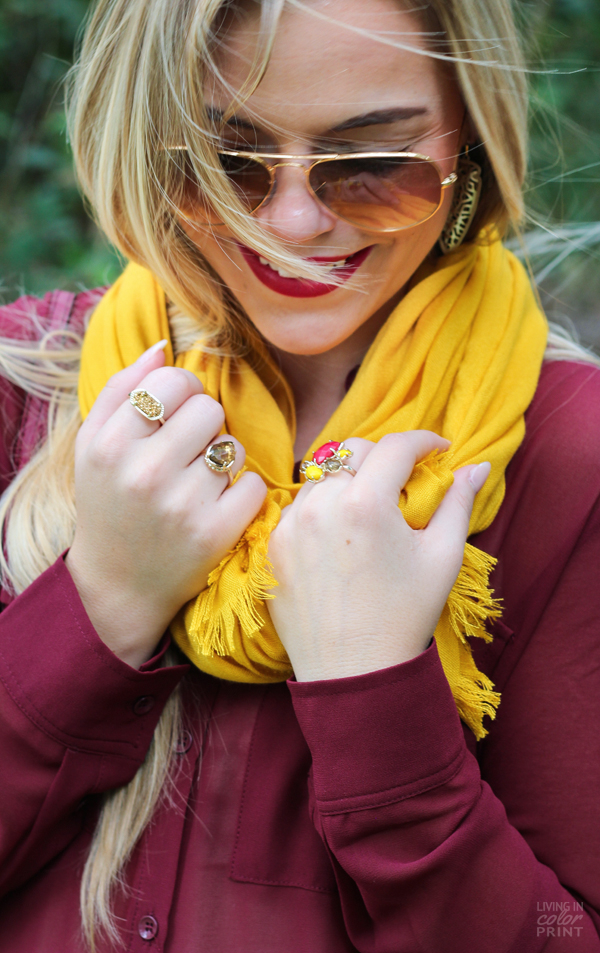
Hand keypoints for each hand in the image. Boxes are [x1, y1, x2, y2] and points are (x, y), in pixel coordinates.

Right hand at [66, 345, 266, 667]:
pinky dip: (242, 494)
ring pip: (234, 446)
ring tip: (199, 481)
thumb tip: (164, 346)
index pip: (173, 382)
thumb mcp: (94, 445)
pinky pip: (254, 485)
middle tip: (189, 450)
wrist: (119, 584)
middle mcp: (145, 472)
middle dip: (205, 424)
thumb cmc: (109, 503)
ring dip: (224, 459)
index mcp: (111, 443)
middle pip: (209, 409)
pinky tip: (218, 507)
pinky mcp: (216, 534)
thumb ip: (122, 388)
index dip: (183, 392)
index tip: (176, 413)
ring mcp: (183, 505)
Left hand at [267, 431, 490, 681]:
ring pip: (321, 476)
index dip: (423, 440)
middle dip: (384, 455)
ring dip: (349, 480)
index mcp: (366, 503)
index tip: (439, 450)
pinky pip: (298, 507)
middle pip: (352, 450)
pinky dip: (321, 508)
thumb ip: (458, 503)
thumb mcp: (442, 557)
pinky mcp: (272, 547)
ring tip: (371, 508)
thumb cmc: (406, 616)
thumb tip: (475, 468)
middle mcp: (321, 505)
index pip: (394, 446)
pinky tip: (341, 534)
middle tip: (405, 477)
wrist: (355, 673)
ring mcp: (290, 525)